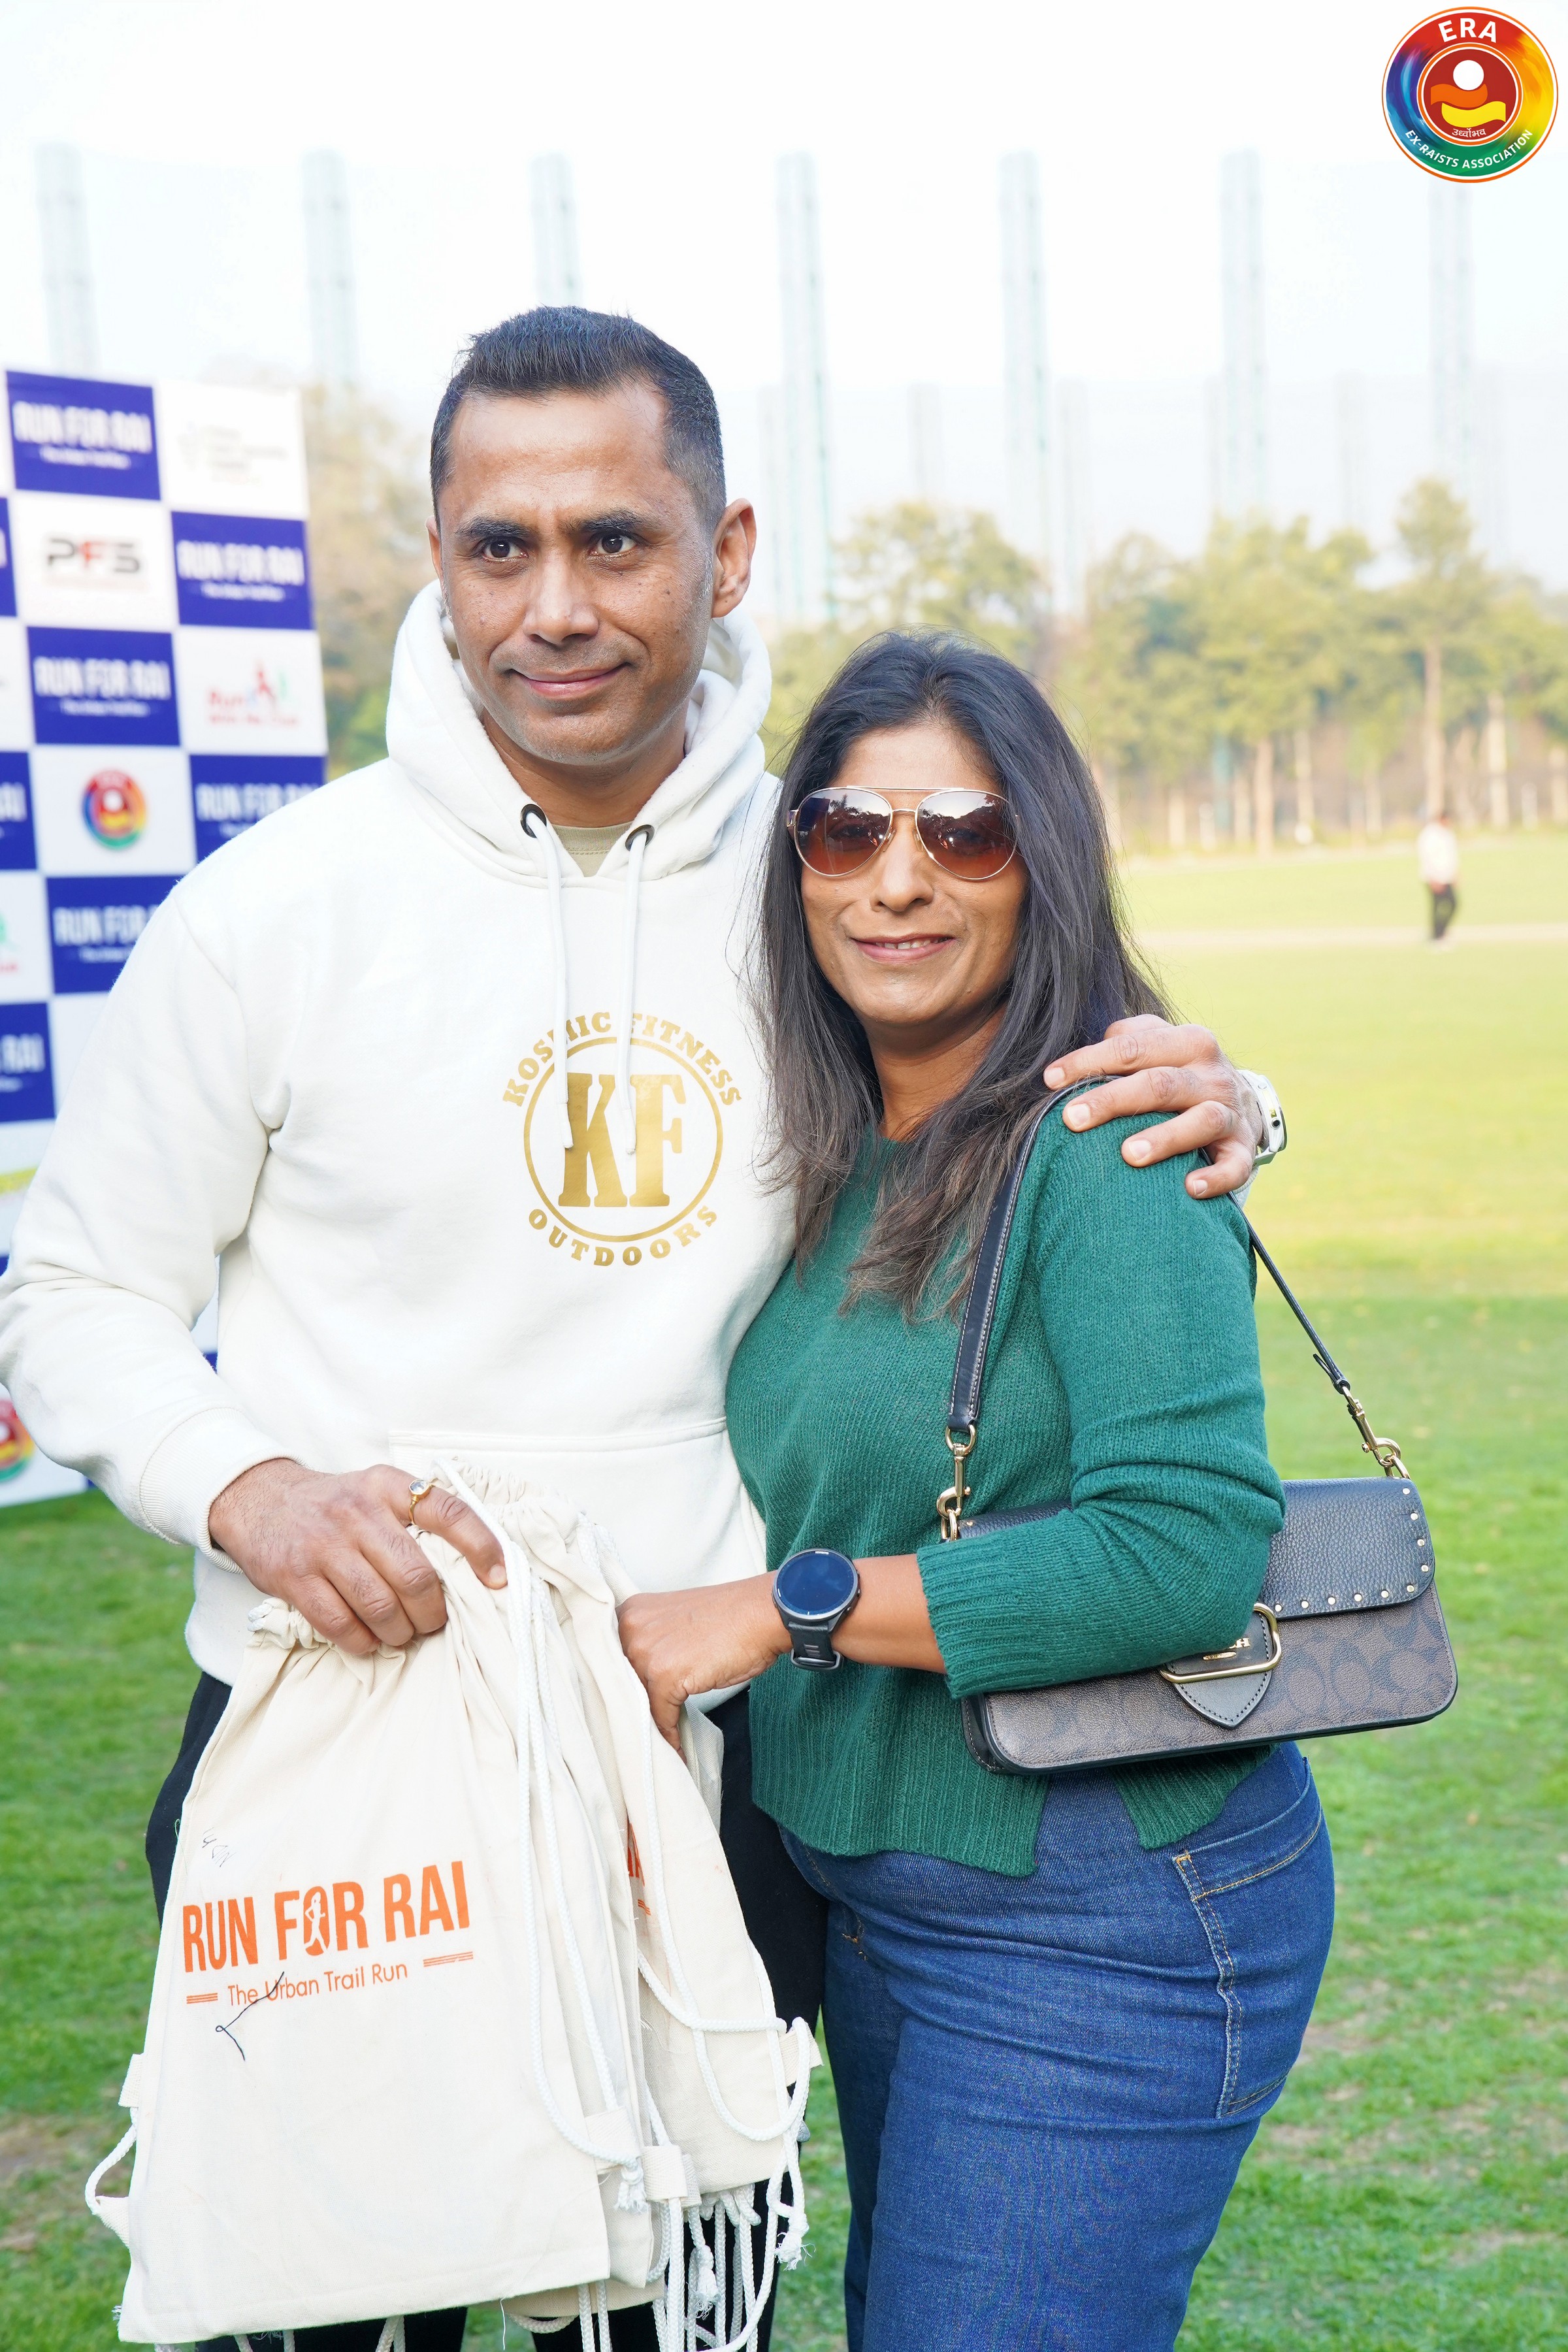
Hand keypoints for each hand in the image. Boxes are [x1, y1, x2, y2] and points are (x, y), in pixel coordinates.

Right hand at [207, 1459, 505, 1655]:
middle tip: (432, 1621)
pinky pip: (341, 1624)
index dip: (481, 1547)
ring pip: (381, 1606)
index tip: (499, 1579)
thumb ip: (416, 1518)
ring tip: (402, 1633)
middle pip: (416, 1576)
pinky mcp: (295, 1577)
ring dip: (400, 1632)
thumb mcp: (376, 1491)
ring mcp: (324, 1545)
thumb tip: (473, 1569)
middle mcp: (358, 1512)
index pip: (449, 1512)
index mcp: (388, 1487)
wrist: (258, 1501)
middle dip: (432, 1612)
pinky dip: (362, 1641)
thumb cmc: (334, 1506)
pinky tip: (367, 1638)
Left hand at [618, 1577, 787, 1746]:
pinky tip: (677, 1749)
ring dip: (648, 1726)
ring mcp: (646, 1650)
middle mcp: (631, 1627)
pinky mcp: (665, 1675)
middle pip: (616, 1682)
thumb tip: (638, 1683)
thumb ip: (651, 1645)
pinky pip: (660, 1717)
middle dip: (629, 1709)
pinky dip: (670, 1737)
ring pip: (635, 1702)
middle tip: (638, 1732)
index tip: (623, 1709)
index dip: (616, 1687)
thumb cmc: (729, 1619)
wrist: (762, 1613)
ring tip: (658, 1744)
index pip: (609, 1658)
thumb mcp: (675, 1624)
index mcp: (631, 1612)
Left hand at [1045, 1016, 1263, 1198]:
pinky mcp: (1243, 1149)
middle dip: (1114, 1100)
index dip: (1090, 1061)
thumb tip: (1070, 1065)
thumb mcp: (1158, 1049)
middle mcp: (1211, 1074)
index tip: (1051, 1080)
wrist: (1243, 1103)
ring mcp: (1231, 1112)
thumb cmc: (1179, 1076)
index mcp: (1186, 1042)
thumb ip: (1122, 1045)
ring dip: (1165, 1137)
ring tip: (1129, 1155)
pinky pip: (1236, 1165)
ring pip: (1202, 1120)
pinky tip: (1191, 1188)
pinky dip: (1217, 1177)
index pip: (1133, 1047)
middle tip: (1073, 1118)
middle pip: (1161, 1083)